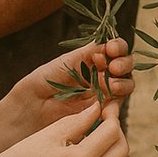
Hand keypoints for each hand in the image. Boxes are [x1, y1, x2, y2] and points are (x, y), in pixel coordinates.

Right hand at [0, 101, 129, 156]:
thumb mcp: (52, 132)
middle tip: (106, 119)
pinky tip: (94, 151)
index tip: (106, 106)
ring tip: (101, 134)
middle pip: (122, 150)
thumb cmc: (25, 154)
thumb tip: (100, 107)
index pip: (112, 133)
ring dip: (116, 148)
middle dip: (117, 131)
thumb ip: (80, 119)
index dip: (112, 115)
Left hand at [5, 38, 134, 130]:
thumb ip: (88, 53)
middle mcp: (100, 74)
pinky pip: (118, 103)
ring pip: (126, 83)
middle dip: (124, 63)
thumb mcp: (66, 61)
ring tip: (112, 82)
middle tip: (113, 66)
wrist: (30, 108)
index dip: (117, 46)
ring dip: (124, 81)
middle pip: (124, 65)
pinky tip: (110, 95)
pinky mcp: (102, 111)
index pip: (114, 49)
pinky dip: (119, 97)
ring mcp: (102, 92)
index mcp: (91, 59)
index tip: (110, 48)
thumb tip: (107, 45)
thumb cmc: (43, 81)